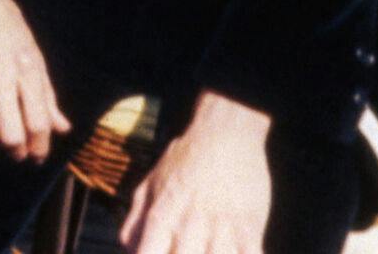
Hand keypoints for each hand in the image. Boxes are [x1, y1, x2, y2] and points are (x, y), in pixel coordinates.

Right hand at [0, 0, 70, 161]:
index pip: (37, 123)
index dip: (40, 147)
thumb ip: (46, 92)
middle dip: (18, 152)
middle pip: (11, 136)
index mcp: (26, 69)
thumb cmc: (4, 20)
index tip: (39, 155)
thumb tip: (62, 126)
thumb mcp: (32, 50)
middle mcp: (0, 78)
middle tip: (19, 152)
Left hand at [119, 91, 271, 253]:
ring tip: (209, 250)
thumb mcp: (149, 185)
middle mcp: (188, 226)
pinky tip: (234, 250)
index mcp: (160, 216)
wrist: (224, 136)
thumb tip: (129, 250)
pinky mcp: (249, 230)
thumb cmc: (183, 162)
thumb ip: (135, 221)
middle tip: (187, 250)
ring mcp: (220, 229)